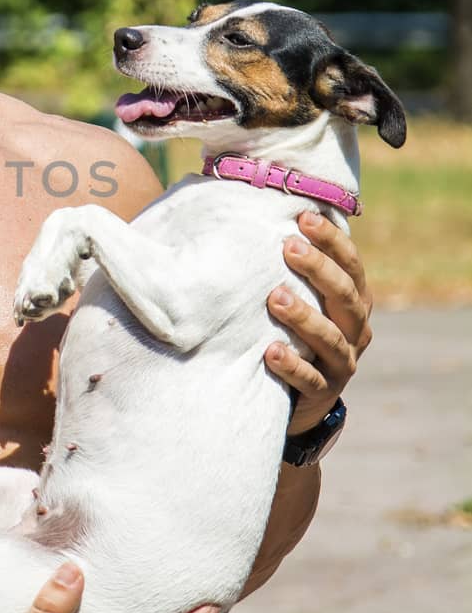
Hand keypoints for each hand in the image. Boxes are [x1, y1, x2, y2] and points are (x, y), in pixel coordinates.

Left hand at [266, 210, 372, 435]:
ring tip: (275, 298)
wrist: (300, 398)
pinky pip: (310, 380)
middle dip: (318, 269)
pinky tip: (270, 352)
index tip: (304, 219)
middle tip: (287, 247)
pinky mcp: (323, 392)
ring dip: (304, 316)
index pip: (351, 265)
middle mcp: (355, 329)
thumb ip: (292, 268)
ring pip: (330, 338)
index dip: (332, 241)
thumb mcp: (303, 299)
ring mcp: (342, 362)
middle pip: (345, 295)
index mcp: (354, 301)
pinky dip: (292, 365)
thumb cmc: (295, 332)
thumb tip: (256, 214)